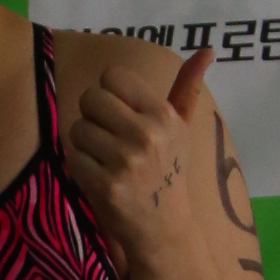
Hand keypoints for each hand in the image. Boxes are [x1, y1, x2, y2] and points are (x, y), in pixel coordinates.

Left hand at [63, 44, 209, 267]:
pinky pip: (72, 156)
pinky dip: (79, 167)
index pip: (111, 76)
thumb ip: (187, 88)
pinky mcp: (105, 185)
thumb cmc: (168, 173)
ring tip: (105, 160)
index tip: (119, 115)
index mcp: (164, 115)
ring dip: (84, 144)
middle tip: (109, 140)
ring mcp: (125, 161)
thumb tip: (207, 49)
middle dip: (93, 117)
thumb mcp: (181, 129)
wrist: (164, 230)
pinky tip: (99, 177)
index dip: (108, 94)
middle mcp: (146, 134)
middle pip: (90, 98)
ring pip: (77, 128)